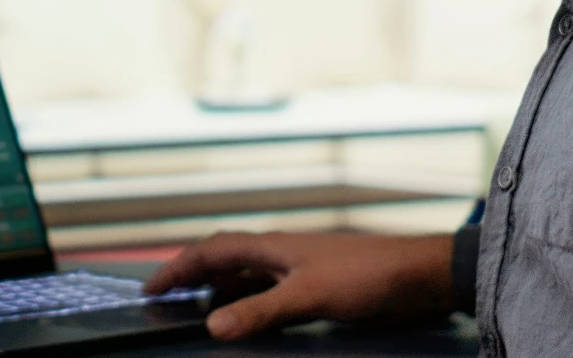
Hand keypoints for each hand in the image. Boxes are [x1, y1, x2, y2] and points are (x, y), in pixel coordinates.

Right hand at [143, 232, 457, 340]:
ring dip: (219, 289)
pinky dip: (248, 301)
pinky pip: (269, 290)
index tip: (151, 289)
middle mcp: (282, 253)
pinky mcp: (320, 286)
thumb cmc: (369, 276)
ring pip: (247, 275)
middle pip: (225, 259)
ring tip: (198, 309)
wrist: (422, 276)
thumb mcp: (309, 297)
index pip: (212, 251)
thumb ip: (260, 311)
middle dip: (192, 276)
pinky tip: (250, 317)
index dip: (178, 268)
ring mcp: (301, 268)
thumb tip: (212, 326)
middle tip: (166, 298)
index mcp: (274, 246)